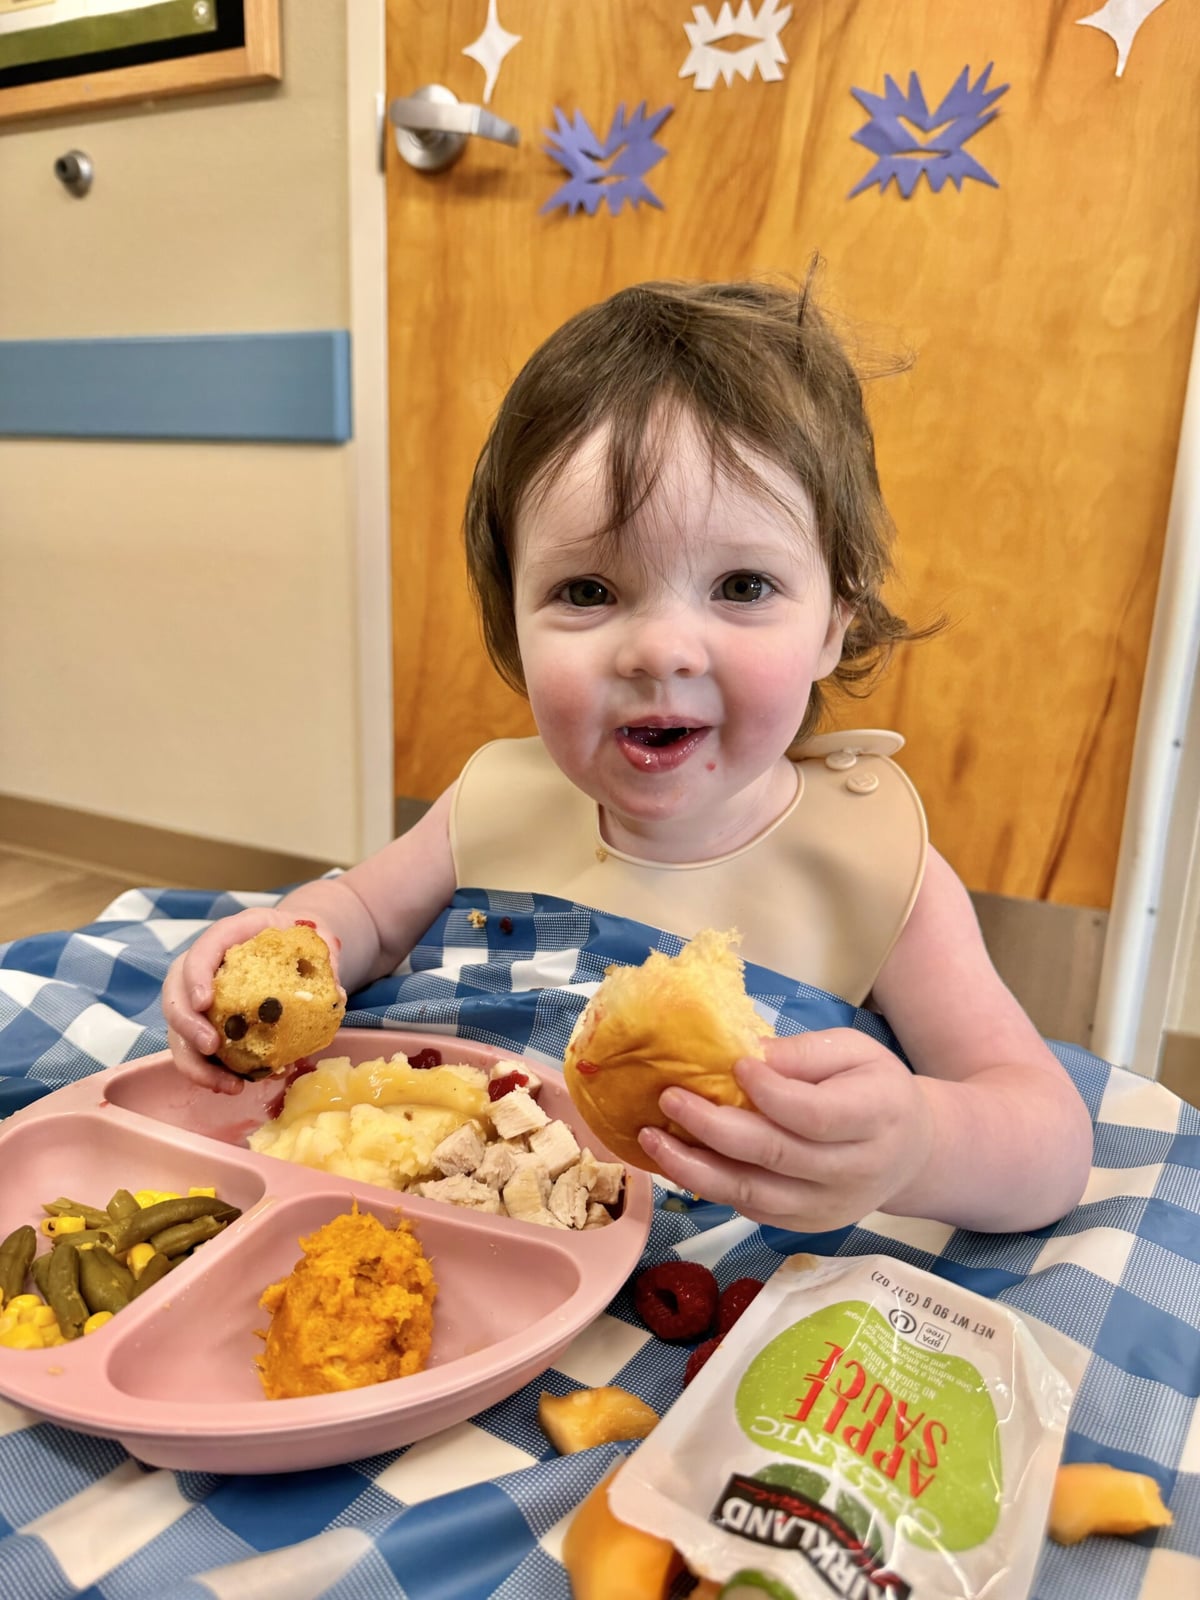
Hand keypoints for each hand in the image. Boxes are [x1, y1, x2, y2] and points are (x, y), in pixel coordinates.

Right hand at [160, 907, 344, 1094]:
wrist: (291, 949)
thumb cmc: (298, 941)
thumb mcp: (315, 939)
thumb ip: (326, 959)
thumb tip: (336, 993)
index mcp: (230, 935)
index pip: (202, 950)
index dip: (195, 975)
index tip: (205, 1002)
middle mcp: (204, 966)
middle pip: (175, 993)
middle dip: (186, 1023)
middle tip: (211, 1046)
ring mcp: (199, 997)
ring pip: (178, 1030)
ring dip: (194, 1062)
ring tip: (226, 1084)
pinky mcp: (206, 1024)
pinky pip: (195, 1051)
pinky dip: (210, 1072)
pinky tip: (234, 1086)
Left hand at [637, 1029, 933, 1231]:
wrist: (909, 1152)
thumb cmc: (875, 1088)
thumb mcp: (855, 1051)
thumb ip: (805, 1053)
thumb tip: (748, 1053)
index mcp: (876, 1117)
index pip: (814, 1114)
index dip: (770, 1093)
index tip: (735, 1066)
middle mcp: (854, 1171)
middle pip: (775, 1155)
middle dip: (713, 1127)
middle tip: (669, 1097)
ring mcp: (828, 1206)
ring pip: (753, 1193)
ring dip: (694, 1168)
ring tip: (652, 1137)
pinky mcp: (805, 1224)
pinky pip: (750, 1208)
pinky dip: (709, 1185)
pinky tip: (678, 1158)